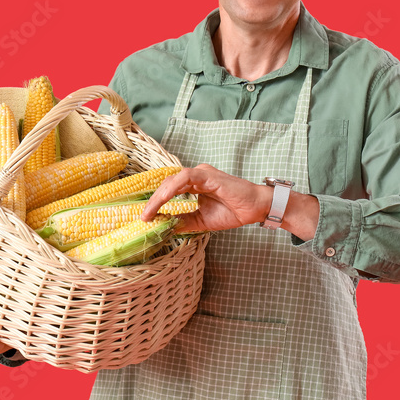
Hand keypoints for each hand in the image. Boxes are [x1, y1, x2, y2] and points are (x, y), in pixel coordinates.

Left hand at [141, 164, 268, 231]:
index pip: (168, 190)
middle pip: (167, 184)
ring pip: (172, 180)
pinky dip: (172, 188)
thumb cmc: (233, 211)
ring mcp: (202, 173)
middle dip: (153, 201)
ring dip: (158, 196)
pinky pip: (185, 177)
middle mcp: (196, 175)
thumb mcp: (201, 221)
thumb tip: (164, 225)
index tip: (146, 217)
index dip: (155, 202)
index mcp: (194, 184)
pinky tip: (163, 200)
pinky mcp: (208, 175)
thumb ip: (183, 220)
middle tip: (144, 217)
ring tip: (149, 212)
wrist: (255, 209)